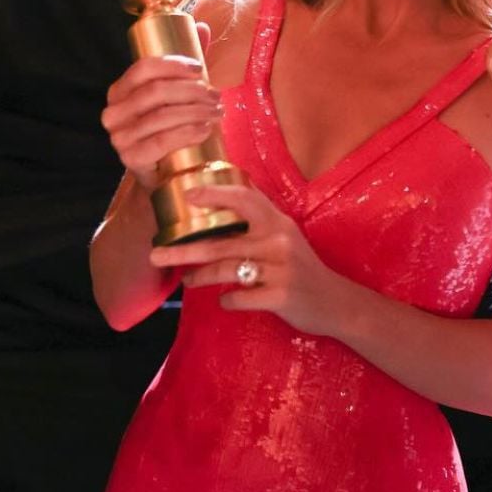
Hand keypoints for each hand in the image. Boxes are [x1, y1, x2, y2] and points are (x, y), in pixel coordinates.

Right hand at [101, 50, 220, 190]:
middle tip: (216, 95)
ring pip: (162, 116)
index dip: (173, 65)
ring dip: (196, 111)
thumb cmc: (171, 127)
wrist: (166, 171)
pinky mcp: (131, 160)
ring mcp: (119, 138)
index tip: (200, 69)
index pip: (143, 69)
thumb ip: (186, 64)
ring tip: (217, 112)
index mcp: (120, 91)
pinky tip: (206, 130)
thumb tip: (201, 27)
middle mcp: (113, 113)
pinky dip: (187, 133)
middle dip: (192, 90)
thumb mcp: (178, 94)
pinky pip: (161, 141)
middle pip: (156, 92)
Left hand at [149, 184, 354, 335]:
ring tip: (186, 280)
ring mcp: (281, 269)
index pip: (245, 198)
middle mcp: (279, 241)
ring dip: (200, 276)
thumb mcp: (286, 235)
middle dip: (185, 248)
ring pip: (227, 269)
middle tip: (157, 253)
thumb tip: (230, 189)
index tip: (188, 195)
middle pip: (223, 241)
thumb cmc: (302, 266)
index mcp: (277, 222)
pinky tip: (223, 300)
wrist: (334, 301)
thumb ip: (261, 216)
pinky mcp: (282, 296)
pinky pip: (241, 297)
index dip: (215, 194)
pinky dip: (227, 300)